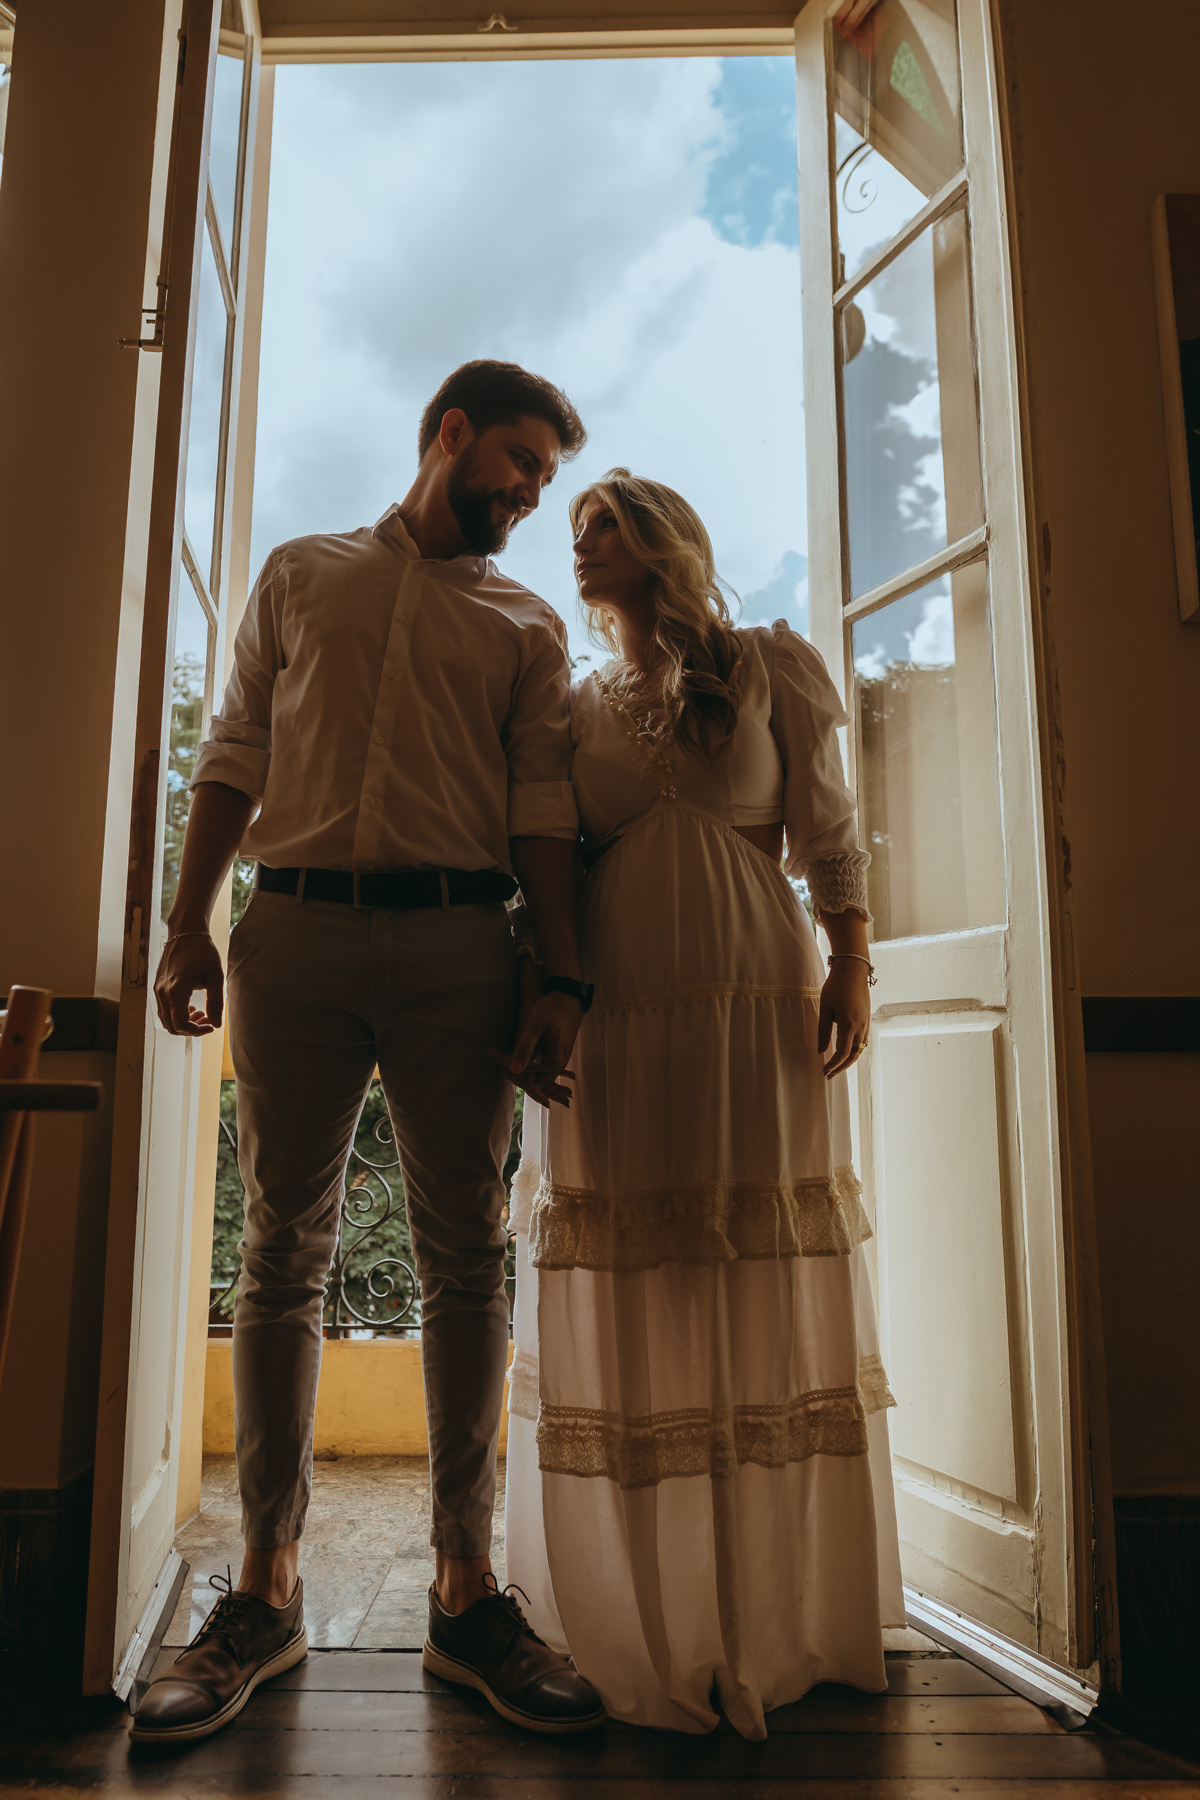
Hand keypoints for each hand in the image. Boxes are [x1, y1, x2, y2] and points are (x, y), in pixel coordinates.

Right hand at [154, 931, 224, 1036]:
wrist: (185, 932)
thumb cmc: (203, 951)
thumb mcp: (216, 976)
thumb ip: (216, 1002)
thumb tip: (217, 1025)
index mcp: (177, 989)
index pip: (181, 1024)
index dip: (197, 1031)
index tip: (211, 1026)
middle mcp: (162, 992)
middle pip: (172, 1026)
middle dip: (191, 1030)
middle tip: (208, 1021)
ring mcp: (157, 990)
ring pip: (166, 1020)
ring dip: (183, 1023)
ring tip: (201, 1014)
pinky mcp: (157, 987)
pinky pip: (163, 1010)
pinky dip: (176, 1015)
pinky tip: (191, 1007)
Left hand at [489, 990, 581, 1108]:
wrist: (569, 999)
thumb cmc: (550, 1010)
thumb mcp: (534, 1027)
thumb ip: (525, 1049)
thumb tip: (514, 1070)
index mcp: (553, 1062)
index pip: (524, 1071)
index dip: (505, 1063)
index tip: (491, 1050)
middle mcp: (558, 1066)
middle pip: (531, 1080)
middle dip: (513, 1071)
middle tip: (497, 1055)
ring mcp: (560, 1062)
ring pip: (537, 1076)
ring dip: (522, 1069)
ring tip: (505, 1055)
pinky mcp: (559, 1056)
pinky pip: (543, 1069)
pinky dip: (531, 1065)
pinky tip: (521, 1054)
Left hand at [817, 958, 870, 1078]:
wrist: (853, 970)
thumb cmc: (835, 987)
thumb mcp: (825, 1009)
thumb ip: (823, 1032)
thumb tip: (820, 1051)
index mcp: (848, 1025)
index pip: (842, 1053)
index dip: (834, 1065)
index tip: (824, 1071)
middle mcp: (860, 1027)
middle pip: (853, 1055)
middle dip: (841, 1067)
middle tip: (829, 1075)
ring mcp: (866, 1023)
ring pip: (860, 1049)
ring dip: (849, 1060)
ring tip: (837, 1066)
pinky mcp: (867, 1019)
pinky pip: (863, 1041)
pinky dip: (855, 1050)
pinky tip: (847, 1052)